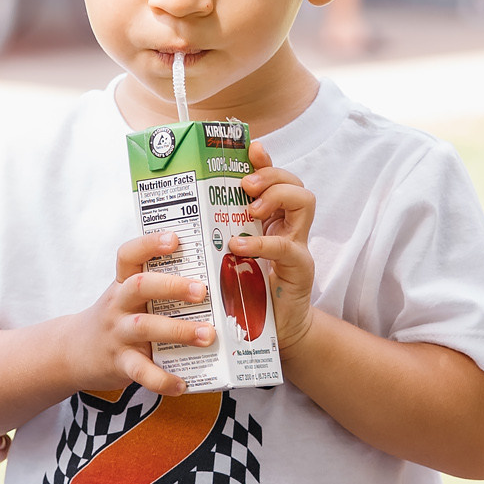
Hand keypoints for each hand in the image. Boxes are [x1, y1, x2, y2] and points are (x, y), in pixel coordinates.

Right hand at [63, 231, 214, 398]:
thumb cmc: (115, 321)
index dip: (150, 244)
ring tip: (207, 335)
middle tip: (202, 291)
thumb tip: (213, 285)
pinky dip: (162, 379)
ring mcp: (117, 334)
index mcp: (122, 284)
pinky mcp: (119, 363)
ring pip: (145, 327)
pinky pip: (141, 371)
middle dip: (172, 286)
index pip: (129, 255)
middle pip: (140, 286)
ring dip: (178, 330)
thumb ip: (157, 291)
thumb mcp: (126, 299)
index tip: (175, 239)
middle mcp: (118, 305)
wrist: (72, 352)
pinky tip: (182, 384)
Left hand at [230, 143, 318, 350]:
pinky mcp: (300, 269)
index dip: (265, 161)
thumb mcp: (225, 257)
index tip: (251, 148)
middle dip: (271, 175)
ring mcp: (298, 245)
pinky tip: (239, 245)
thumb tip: (178, 213)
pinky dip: (262, 242)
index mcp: (271, 220)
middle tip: (245, 185)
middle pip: (295, 182)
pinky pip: (287, 246)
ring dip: (277, 196)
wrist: (267, 335)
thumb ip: (214, 235)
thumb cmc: (244, 294)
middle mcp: (289, 227)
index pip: (276, 179)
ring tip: (250, 207)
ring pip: (305, 201)